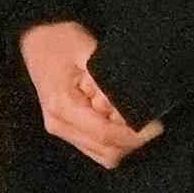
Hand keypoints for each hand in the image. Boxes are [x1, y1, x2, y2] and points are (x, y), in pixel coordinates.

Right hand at [17, 20, 157, 172]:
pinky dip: (114, 141)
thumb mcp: (88, 52)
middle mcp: (60, 125)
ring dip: (125, 142)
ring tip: (133, 117)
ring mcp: (61, 130)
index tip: (156, 125)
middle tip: (148, 120)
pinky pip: (97, 149)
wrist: (37, 37)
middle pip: (107, 152)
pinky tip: (120, 121)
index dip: (135, 135)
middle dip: (133, 140)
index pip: (105, 135)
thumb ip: (107, 81)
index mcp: (63, 106)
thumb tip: (129, 106)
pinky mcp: (67, 130)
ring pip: (104, 155)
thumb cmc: (61, 40)